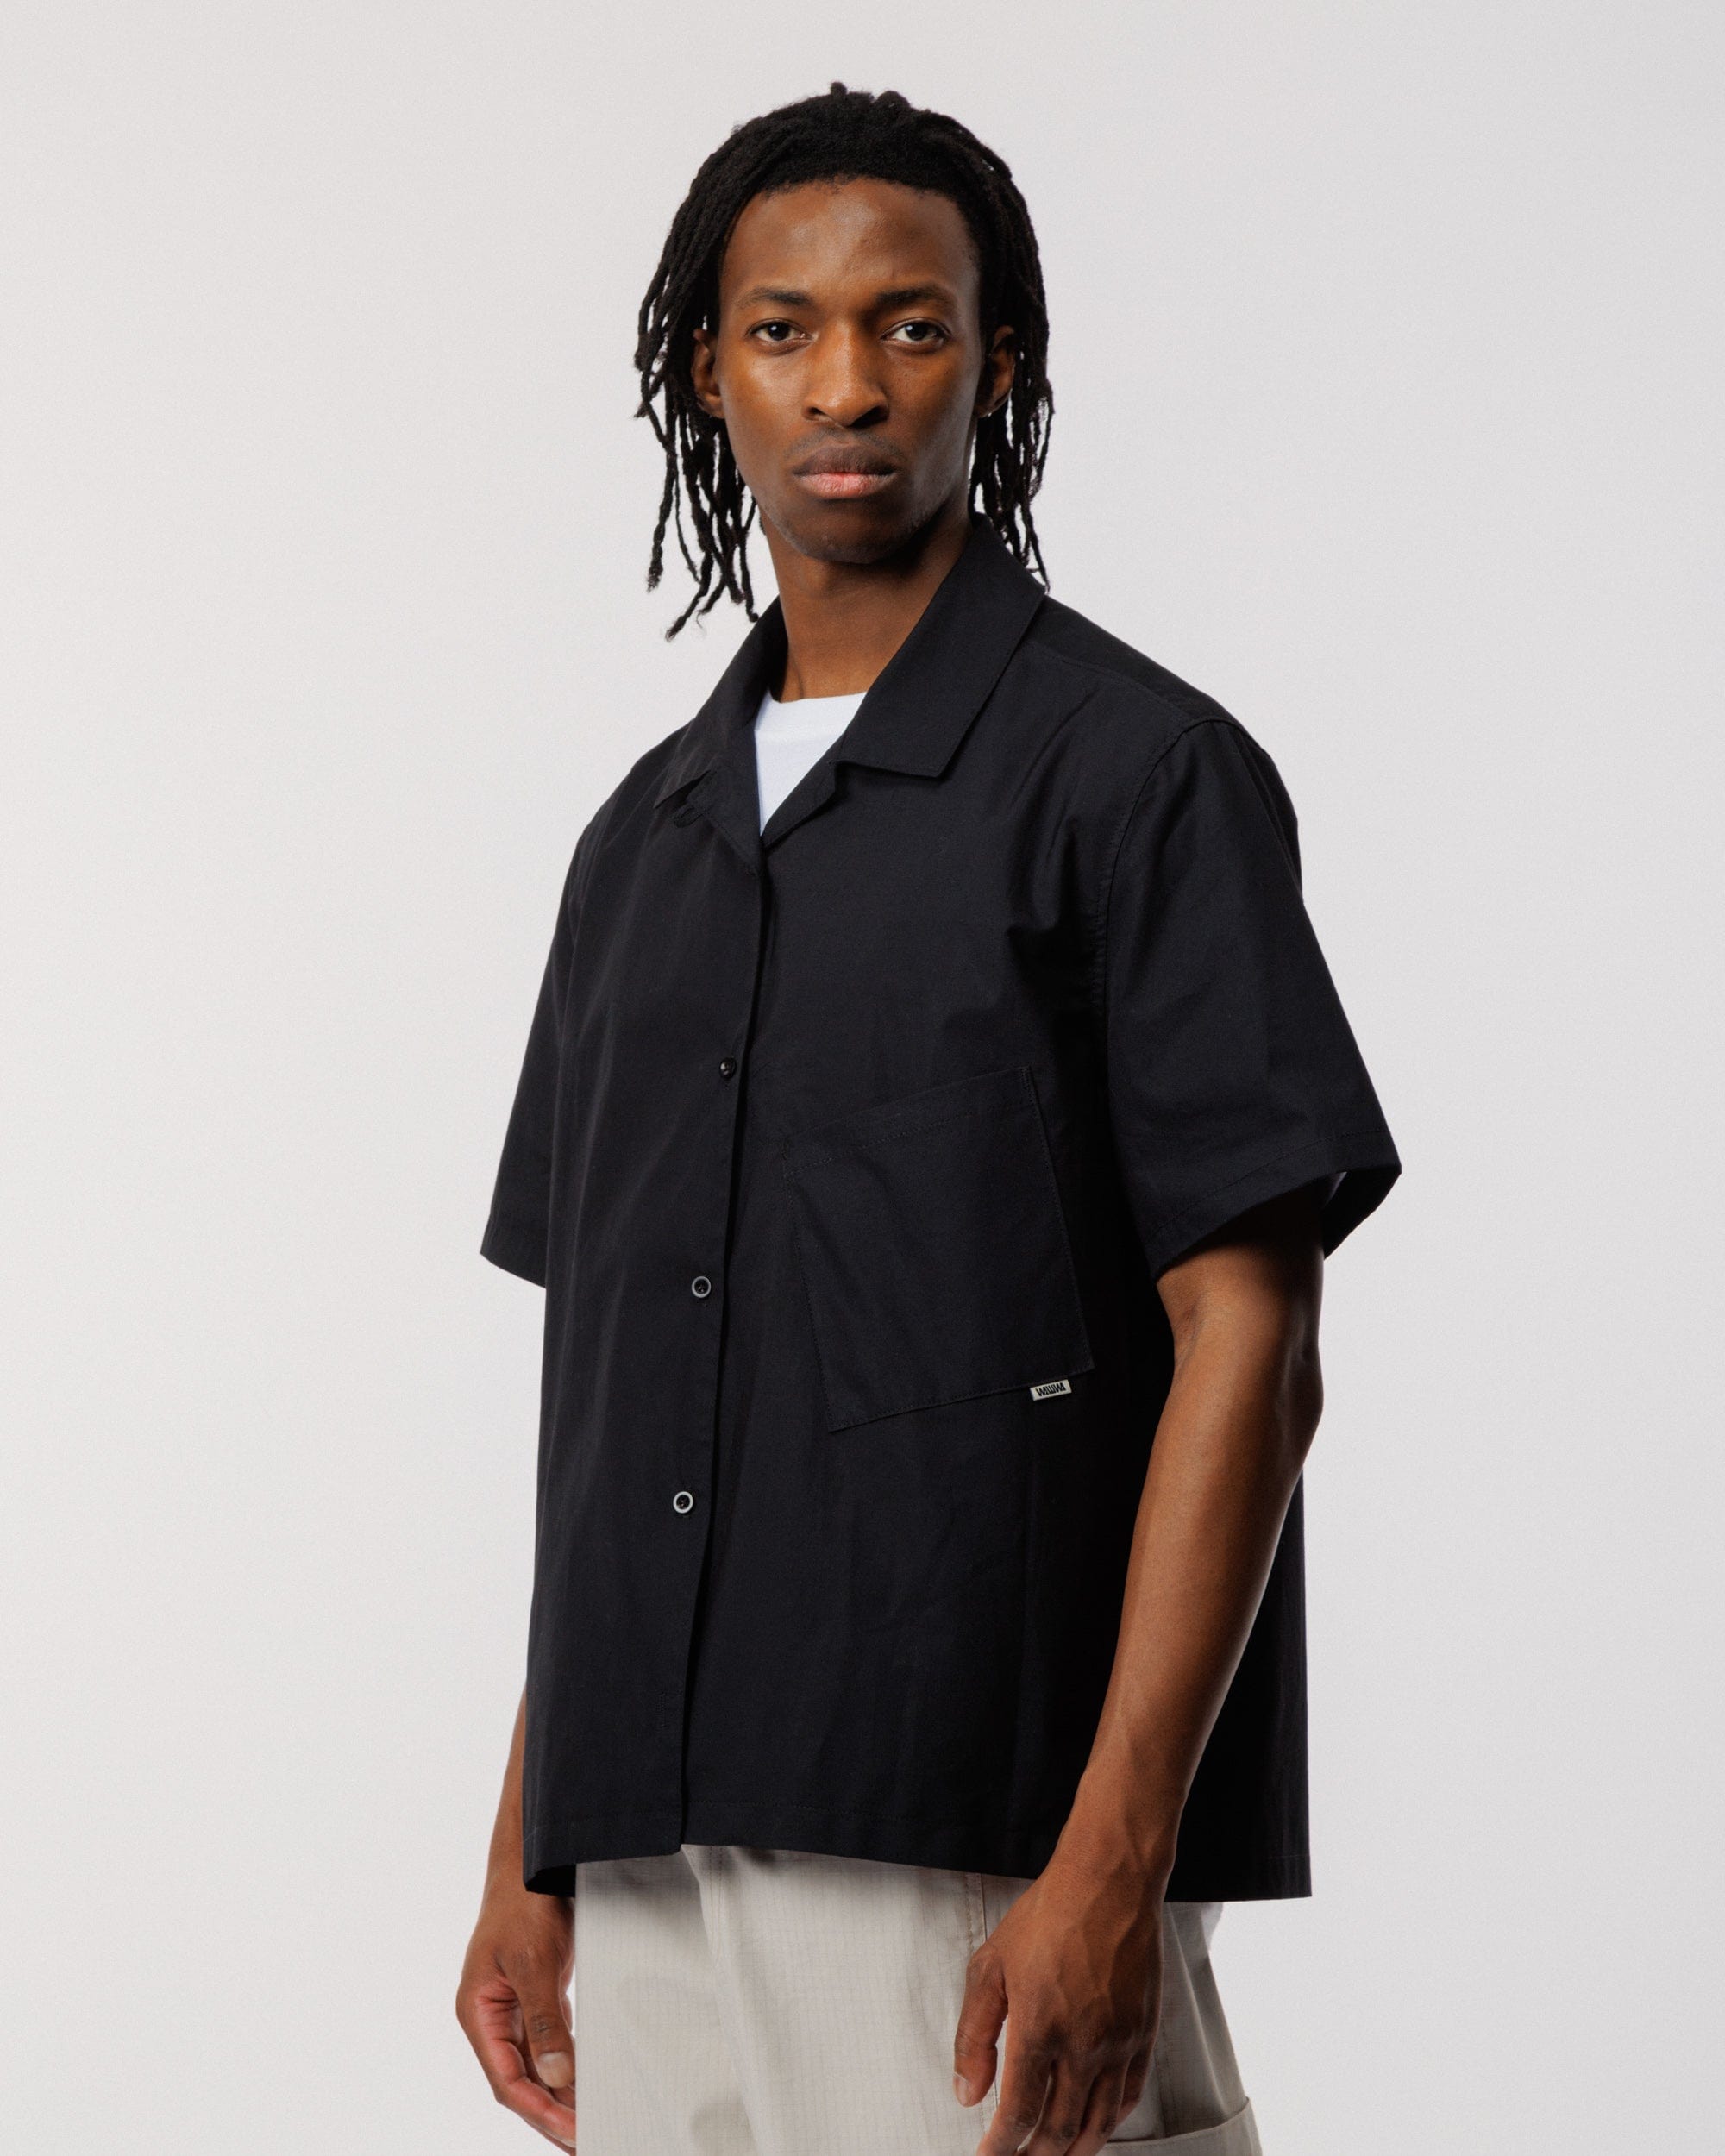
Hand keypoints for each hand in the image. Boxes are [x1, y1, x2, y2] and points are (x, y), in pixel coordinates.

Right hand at [456, 1875, 577, 2147]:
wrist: (535, 1860)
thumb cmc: (523, 1904)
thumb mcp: (533, 1963)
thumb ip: (543, 2022)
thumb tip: (556, 2078)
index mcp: (478, 2012)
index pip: (505, 2078)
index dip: (536, 2109)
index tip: (569, 2131)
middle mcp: (492, 2016)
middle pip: (519, 2079)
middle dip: (549, 2113)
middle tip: (583, 2140)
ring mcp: (513, 2006)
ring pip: (535, 2065)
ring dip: (559, 2094)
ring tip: (588, 2124)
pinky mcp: (537, 1994)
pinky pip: (549, 2042)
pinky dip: (566, 2066)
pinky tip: (585, 2086)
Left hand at [953, 1853, 1163, 2155]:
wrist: (1108, 1882)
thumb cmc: (1049, 1914)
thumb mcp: (989, 1966)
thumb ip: (974, 2034)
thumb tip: (967, 2091)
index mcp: (1039, 2027)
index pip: (1019, 2112)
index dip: (1001, 2146)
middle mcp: (1083, 2043)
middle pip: (1059, 2129)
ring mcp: (1118, 2042)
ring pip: (1097, 2124)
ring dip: (1073, 2150)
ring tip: (1053, 2155)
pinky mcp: (1143, 2034)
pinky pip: (1128, 2098)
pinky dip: (1109, 2123)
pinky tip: (1094, 2126)